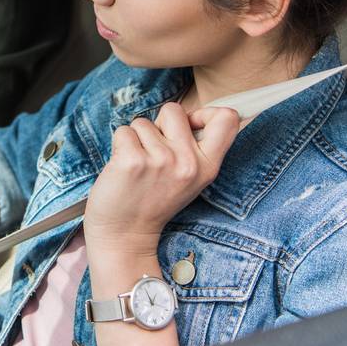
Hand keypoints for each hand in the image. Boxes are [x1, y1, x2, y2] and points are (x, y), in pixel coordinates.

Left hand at [84, 103, 239, 257]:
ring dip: (136, 139)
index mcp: (207, 167)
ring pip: (143, 122)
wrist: (124, 235)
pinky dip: (118, 145)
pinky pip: (123, 131)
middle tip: (153, 153)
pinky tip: (122, 168)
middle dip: (159, 125)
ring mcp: (161, 161)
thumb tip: (190, 114)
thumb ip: (194, 148)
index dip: (207, 112)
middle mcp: (188, 162)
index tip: (190, 125)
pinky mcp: (132, 161)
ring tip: (138, 167)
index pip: (228, 119)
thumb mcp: (189, 180)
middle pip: (174, 110)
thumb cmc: (153, 201)